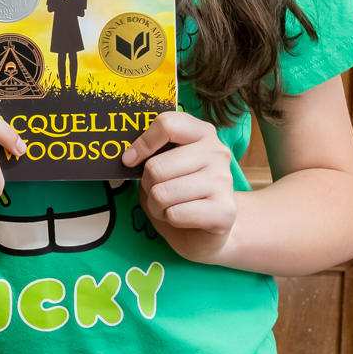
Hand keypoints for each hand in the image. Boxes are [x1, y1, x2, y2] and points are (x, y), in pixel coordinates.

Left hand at [124, 111, 237, 260]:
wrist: (205, 228)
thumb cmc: (178, 191)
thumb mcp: (163, 164)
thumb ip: (150, 152)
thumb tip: (127, 157)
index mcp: (202, 132)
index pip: (167, 125)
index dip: (142, 144)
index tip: (130, 160)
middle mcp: (216, 152)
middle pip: (156, 167)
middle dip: (147, 185)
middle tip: (158, 191)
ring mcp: (223, 181)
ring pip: (161, 193)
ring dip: (156, 206)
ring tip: (170, 206)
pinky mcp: (225, 211)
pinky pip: (174, 214)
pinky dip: (169, 219)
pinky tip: (182, 218)